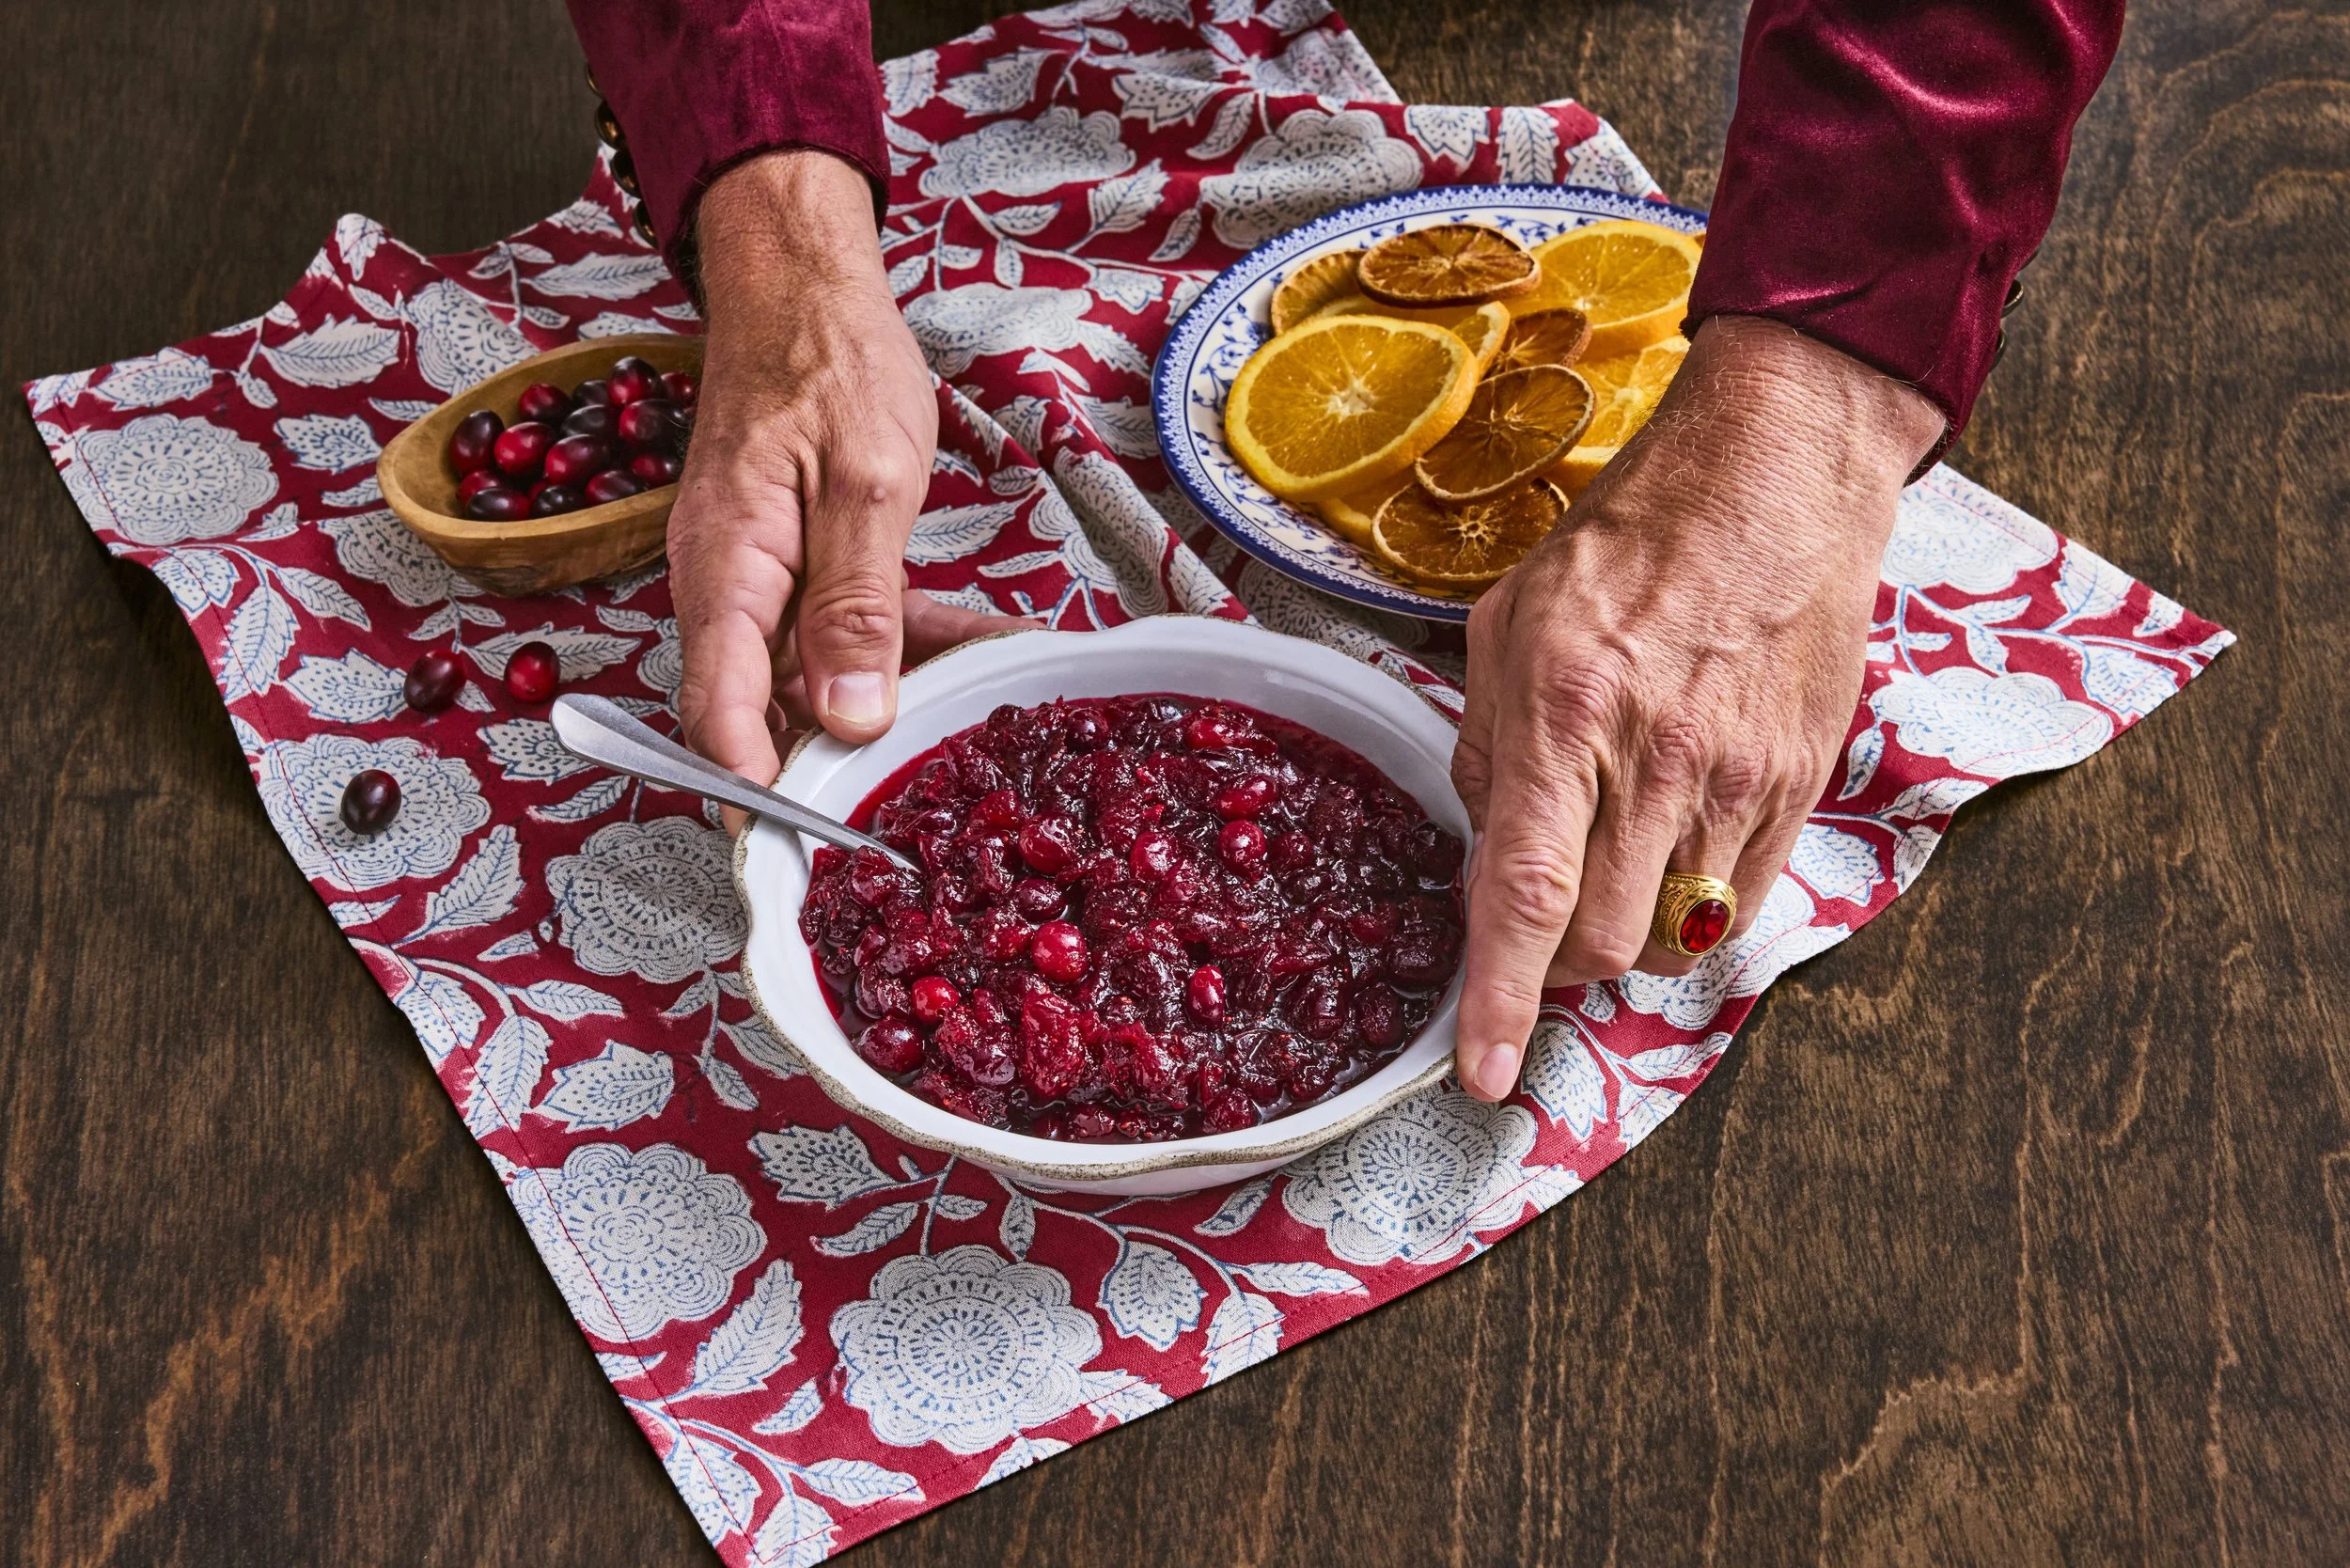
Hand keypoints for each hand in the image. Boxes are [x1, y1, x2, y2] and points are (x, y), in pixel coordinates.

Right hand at [669, 150, 1028, 810]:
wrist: (801, 288)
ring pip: (815, 683)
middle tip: (920, 817)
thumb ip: (855, 605)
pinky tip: (981, 659)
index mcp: (724, 571)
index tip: (818, 849)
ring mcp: (763, 585)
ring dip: (890, 709)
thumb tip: (849, 719)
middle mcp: (730, 591)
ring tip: (977, 737)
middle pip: (764, 716)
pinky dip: (908, 652)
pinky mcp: (800, 574)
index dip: (760, 793)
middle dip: (838, 771)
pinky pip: (845, 638)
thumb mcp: (865, 481)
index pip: (718, 716)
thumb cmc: (827, 362)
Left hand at [1450, 314, 1943, 1101]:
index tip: (1484, 1072)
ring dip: (1626, 930)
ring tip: (1615, 853)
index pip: (1526, 895)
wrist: (1773, 480)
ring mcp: (1737, 776)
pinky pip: (1739, 903)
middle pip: (1602, 943)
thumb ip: (1489, 753)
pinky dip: (1694, 905)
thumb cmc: (1630, 541)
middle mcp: (1653, 757)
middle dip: (1561, 962)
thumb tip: (1486, 863)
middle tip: (1546, 916)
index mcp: (1564, 712)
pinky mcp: (1797, 782)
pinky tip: (1674, 841)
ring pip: (1673, 934)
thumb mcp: (1509, 627)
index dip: (1501, 1000)